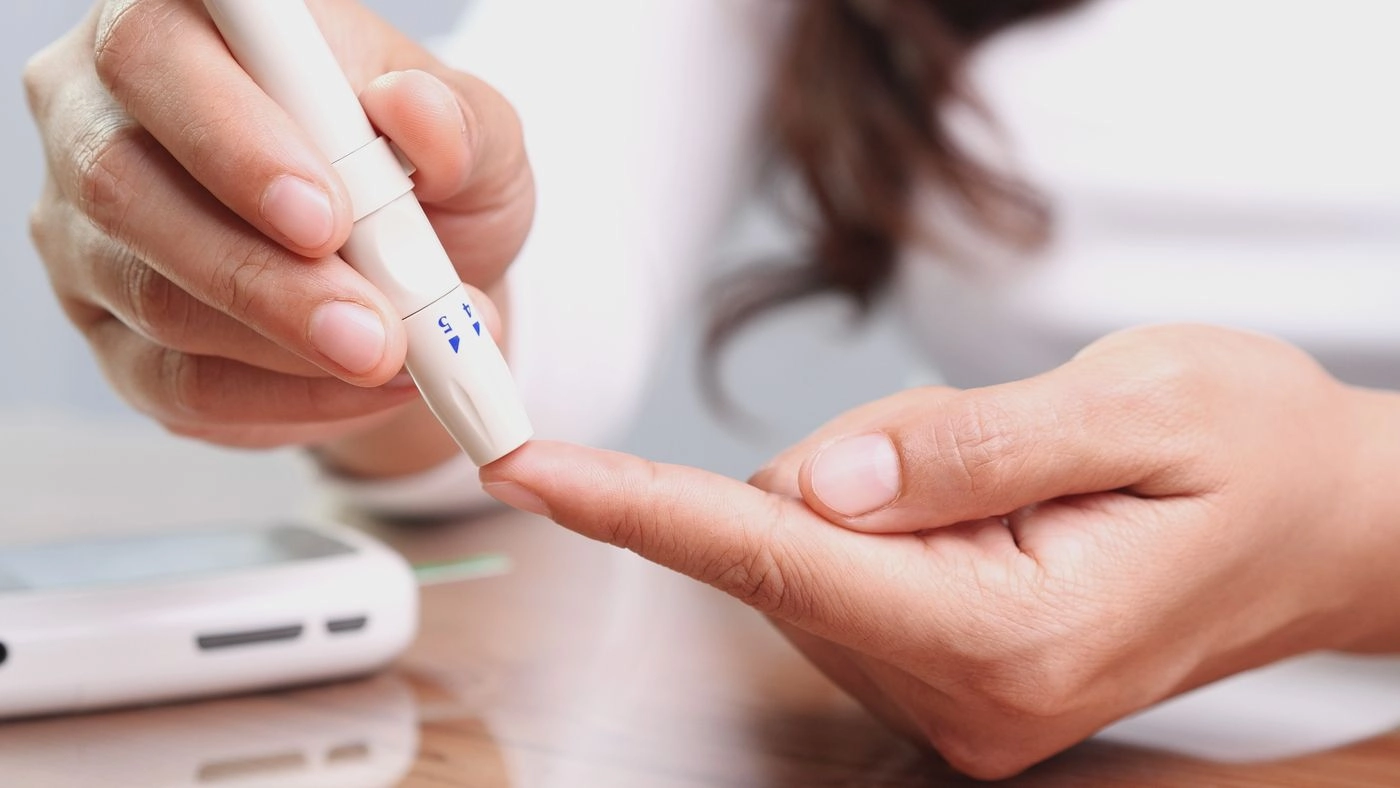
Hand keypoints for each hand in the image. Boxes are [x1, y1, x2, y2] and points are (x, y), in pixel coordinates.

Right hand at [25, 0, 531, 462]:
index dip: (232, 137)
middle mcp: (104, 117)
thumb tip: (413, 111)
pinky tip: (361, 391)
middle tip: (374, 330)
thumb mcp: (476, 140)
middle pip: (125, 187)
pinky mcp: (114, 334)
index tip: (329, 217)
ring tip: (396, 358)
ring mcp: (93, 232)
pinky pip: (179, 386)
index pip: (156, 52)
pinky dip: (288, 401)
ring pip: (155, 299)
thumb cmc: (427, 179)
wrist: (424, 277)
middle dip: (264, 276)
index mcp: (184, 26)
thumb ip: (458, 123)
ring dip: (287, 347)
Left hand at [481, 325, 1399, 778]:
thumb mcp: (1135, 406)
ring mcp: (961, 700)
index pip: (774, 562)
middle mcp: (967, 693)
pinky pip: (856, 574)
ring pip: (819, 556)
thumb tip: (817, 479)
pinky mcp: (957, 680)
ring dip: (879, 489)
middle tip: (987, 435)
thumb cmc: (1256, 456)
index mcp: (1007, 634)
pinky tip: (996, 506)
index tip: (538, 469)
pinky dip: (894, 517)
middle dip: (840, 466)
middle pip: (793, 548)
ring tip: (1022, 472)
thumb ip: (964, 448)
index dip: (640, 508)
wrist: (1328, 526)